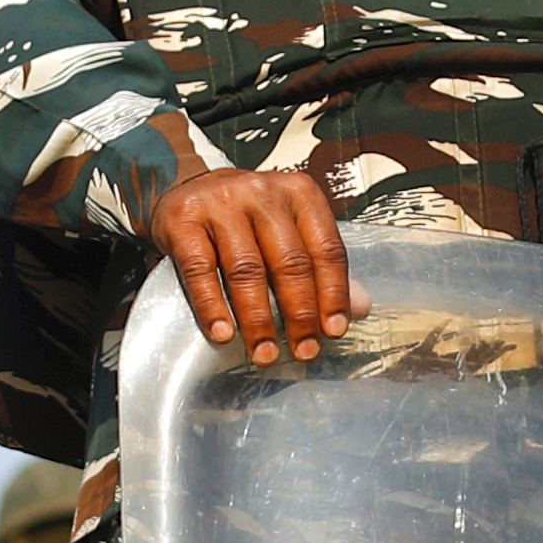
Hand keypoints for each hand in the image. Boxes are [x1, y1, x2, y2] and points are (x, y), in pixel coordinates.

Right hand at [152, 167, 361, 360]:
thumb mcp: (286, 229)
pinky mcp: (183, 219)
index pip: (325, 248)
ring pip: (246, 269)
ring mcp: (220, 203)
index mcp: (298, 193)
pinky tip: (224, 334)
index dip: (333, 293)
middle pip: (289, 261)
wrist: (184, 189)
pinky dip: (213, 307)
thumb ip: (319, 265)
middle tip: (303, 351)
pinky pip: (201, 270)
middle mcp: (261, 192)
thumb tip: (358, 309)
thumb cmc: (245, 218)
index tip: (334, 331)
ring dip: (258, 319)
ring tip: (264, 353)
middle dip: (299, 314)